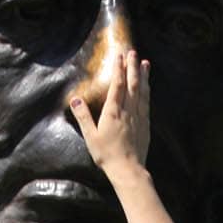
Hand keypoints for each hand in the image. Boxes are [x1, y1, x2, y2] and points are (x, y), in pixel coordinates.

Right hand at [68, 52, 150, 188]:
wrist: (128, 170)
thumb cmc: (107, 155)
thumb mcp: (90, 137)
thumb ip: (83, 117)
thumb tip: (75, 100)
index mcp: (113, 112)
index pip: (117, 85)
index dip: (118, 69)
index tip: (120, 55)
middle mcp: (128, 111)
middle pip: (132, 84)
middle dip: (132, 66)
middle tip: (133, 52)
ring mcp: (138, 117)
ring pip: (142, 91)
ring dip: (143, 76)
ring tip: (145, 63)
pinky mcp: (145, 124)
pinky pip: (146, 102)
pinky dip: (147, 91)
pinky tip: (147, 86)